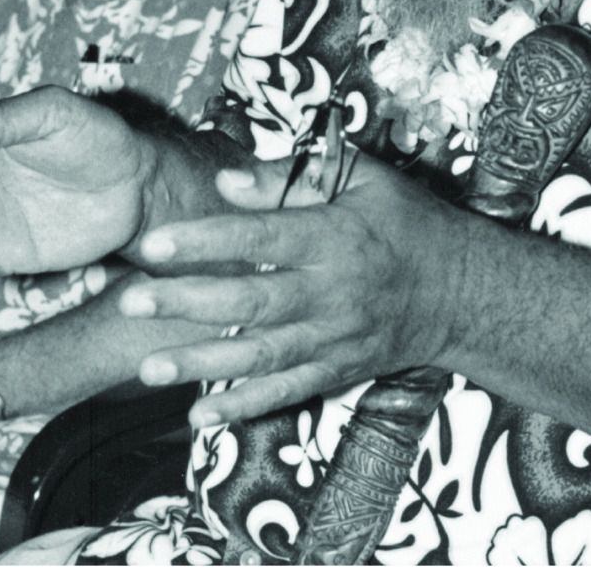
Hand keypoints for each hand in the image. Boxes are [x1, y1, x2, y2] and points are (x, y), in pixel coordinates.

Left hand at [117, 153, 471, 427]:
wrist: (459, 289)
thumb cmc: (406, 222)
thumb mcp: (366, 179)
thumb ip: (298, 176)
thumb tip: (229, 179)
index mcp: (334, 237)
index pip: (261, 238)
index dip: (206, 240)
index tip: (155, 242)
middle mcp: (331, 292)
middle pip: (250, 301)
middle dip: (186, 302)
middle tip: (130, 301)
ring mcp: (334, 338)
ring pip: (260, 356)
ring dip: (201, 363)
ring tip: (147, 368)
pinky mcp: (337, 370)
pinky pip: (287, 393)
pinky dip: (244, 408)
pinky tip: (200, 414)